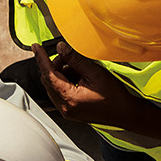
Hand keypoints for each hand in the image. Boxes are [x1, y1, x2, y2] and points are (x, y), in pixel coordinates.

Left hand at [31, 44, 160, 145]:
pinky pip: (59, 93)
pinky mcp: (69, 111)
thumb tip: (60, 48)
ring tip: (80, 69)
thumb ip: (76, 60)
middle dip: (55, 65)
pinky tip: (79, 77)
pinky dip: (65, 82)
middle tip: (69, 56)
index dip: (41, 59)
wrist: (125, 113)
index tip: (35, 47)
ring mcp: (65, 111)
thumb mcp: (95, 73)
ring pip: (53, 86)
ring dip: (61, 74)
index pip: (48, 75)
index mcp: (69, 99)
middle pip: (48, 81)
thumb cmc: (114, 95)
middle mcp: (63, 108)